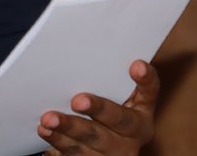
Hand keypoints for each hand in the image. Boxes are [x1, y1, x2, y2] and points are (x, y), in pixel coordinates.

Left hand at [37, 60, 158, 154]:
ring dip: (68, 129)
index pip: (150, 93)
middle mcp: (132, 136)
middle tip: (77, 100)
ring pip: (91, 141)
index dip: (146, 80)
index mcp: (141, 113)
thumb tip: (92, 51)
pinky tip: (46, 131)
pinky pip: (75, 153)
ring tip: (48, 119)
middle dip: (97, 109)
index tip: (136, 65)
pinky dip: (58, 141)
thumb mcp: (116, 98)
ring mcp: (113, 152)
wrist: (103, 149)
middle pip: (117, 120)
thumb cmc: (106, 113)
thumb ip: (109, 78)